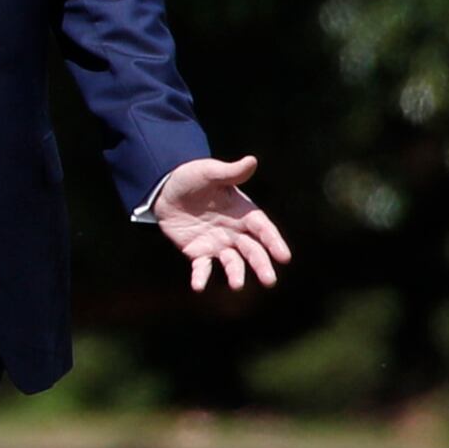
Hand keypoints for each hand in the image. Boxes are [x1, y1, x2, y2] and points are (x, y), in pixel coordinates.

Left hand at [153, 153, 294, 291]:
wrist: (164, 189)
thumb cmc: (192, 177)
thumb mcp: (209, 172)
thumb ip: (230, 172)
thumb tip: (251, 160)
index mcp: (244, 212)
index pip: (263, 229)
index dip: (274, 242)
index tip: (284, 257)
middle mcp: (235, 231)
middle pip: (253, 250)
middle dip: (261, 264)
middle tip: (269, 281)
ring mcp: (217, 243)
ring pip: (232, 262)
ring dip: (236, 274)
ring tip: (237, 285)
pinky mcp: (198, 252)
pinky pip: (202, 267)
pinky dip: (201, 276)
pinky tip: (198, 286)